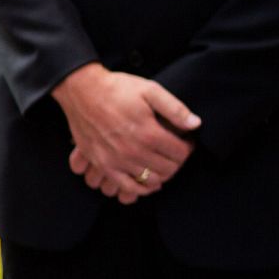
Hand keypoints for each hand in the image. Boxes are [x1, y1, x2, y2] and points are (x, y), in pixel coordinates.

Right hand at [54, 62, 198, 202]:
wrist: (82, 91)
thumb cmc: (118, 89)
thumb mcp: (150, 90)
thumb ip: (175, 109)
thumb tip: (196, 124)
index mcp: (148, 133)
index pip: (180, 153)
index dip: (188, 148)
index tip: (186, 142)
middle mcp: (133, 151)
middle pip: (168, 168)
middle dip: (178, 161)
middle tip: (176, 152)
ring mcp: (117, 161)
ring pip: (151, 180)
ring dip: (163, 174)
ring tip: (163, 163)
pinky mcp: (103, 165)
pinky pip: (127, 187)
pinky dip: (141, 188)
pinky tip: (148, 181)